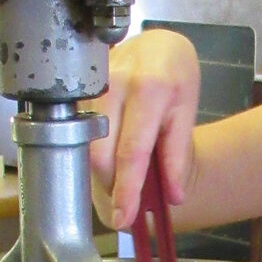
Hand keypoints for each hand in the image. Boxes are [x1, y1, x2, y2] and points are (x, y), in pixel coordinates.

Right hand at [86, 26, 200, 232]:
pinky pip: (76, 130)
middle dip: (109, 184)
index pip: (132, 151)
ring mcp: (90, 83)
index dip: (126, 189)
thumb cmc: (174, 76)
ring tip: (119, 172)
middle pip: (99, 152)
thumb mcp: (185, 112)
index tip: (124, 216)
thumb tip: (172, 195)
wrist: (157, 45)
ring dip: (99, 168)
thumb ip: (177, 154)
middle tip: (124, 199)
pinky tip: (106, 152)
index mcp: (149, 89)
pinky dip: (91, 150)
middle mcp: (114, 83)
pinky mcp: (76, 87)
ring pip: (82, 143)